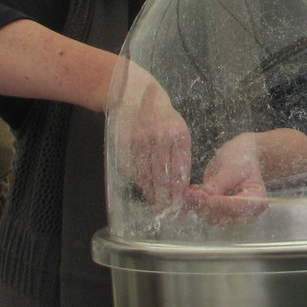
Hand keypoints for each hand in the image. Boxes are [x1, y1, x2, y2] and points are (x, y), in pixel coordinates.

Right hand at [113, 66, 191, 207]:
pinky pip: (133, 169)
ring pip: (146, 176)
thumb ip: (179, 154)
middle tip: (169, 212)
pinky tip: (144, 189)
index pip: (180, 170)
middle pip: (163, 177)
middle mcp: (159, 137)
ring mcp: (140, 141)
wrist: (133, 94)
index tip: (181, 206)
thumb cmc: (161, 116)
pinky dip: (139, 182)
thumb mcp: (177, 128)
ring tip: (157, 205)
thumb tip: (180, 186)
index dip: (180, 191)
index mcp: (178, 134)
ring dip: (152, 194)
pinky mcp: (125, 144)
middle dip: (167, 198)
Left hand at [182, 134, 268, 224]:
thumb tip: (204, 196)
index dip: (220, 203)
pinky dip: (197, 204)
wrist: (241, 154)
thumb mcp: (231, 167)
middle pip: (224, 215)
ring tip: (189, 191)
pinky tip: (190, 192)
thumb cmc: (241, 158)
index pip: (237, 206)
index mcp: (257, 200)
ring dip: (198, 205)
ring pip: (212, 216)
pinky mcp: (221, 211)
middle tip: (190, 193)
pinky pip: (207, 212)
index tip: (205, 197)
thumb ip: (219, 183)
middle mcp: (246, 212)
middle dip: (205, 205)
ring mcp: (232, 213)